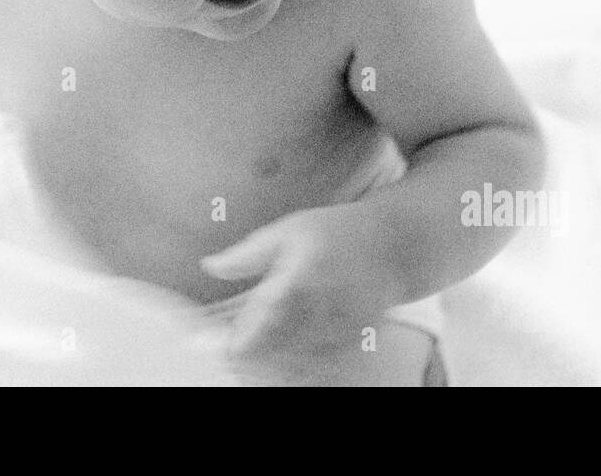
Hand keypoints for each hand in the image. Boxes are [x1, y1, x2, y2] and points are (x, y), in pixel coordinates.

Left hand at [199, 202, 408, 383]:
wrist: (395, 245)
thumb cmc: (336, 231)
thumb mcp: (286, 230)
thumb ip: (246, 255)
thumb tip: (208, 266)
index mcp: (299, 280)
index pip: (258, 325)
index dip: (230, 343)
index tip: (205, 345)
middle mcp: (321, 310)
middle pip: (273, 353)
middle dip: (243, 358)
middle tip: (220, 352)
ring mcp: (339, 330)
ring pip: (295, 365)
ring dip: (266, 367)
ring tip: (243, 359)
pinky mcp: (352, 341)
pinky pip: (318, 366)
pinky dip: (293, 369)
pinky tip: (274, 364)